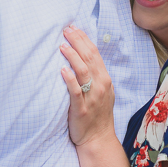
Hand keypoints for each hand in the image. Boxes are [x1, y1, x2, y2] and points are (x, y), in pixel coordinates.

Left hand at [60, 25, 115, 145]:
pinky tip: (62, 70)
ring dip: (73, 56)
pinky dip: (70, 79)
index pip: (94, 53)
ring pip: (83, 71)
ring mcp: (92, 97)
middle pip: (89, 58)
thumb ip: (96, 76)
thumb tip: (84, 58)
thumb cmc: (98, 115)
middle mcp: (100, 85)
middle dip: (77, 42)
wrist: (98, 138)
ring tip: (62, 46)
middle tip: (65, 30)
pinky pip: (76, 91)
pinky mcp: (81, 109)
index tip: (73, 28)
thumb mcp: (102, 92)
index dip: (84, 39)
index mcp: (105, 79)